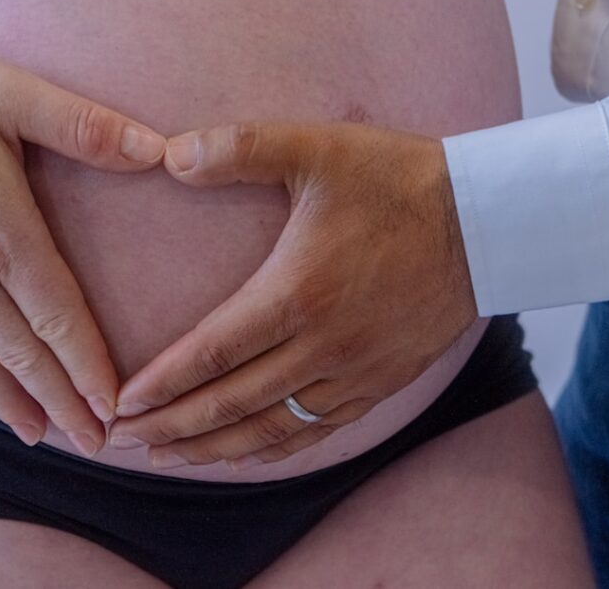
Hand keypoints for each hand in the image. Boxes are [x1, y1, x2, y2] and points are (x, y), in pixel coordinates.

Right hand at [0, 15, 165, 452]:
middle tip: (92, 444)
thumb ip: (84, 127)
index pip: (60, 319)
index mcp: (4, 236)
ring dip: (3, 399)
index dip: (89, 369)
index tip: (113, 413)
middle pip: (21, 353)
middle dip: (60, 402)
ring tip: (32, 435)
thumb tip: (157, 150)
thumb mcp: (10, 94)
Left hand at [107, 121, 476, 469]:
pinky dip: (275, 448)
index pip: (213, 353)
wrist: (487, 221)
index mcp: (298, 293)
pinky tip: (248, 455)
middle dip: (173, 428)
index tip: (121, 405)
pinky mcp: (382, 381)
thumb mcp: (317, 148)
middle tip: (123, 442)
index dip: (162, 385)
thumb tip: (168, 155)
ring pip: (274, 428)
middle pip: (233, 404)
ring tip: (169, 459)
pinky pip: (319, 429)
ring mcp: (356, 371)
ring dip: (216, 449)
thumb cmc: (397, 181)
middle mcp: (324, 345)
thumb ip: (239, 148)